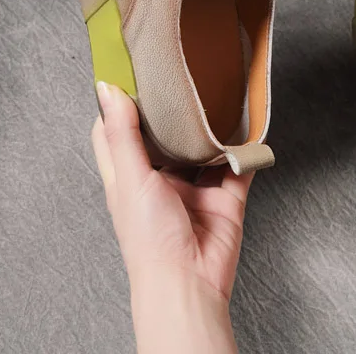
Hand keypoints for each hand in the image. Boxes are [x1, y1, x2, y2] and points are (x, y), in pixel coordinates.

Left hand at [91, 81, 251, 352]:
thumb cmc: (149, 241)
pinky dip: (244, 151)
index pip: (117, 132)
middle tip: (182, 75)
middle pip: (164, 136)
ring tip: (218, 96)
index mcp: (130, 175)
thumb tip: (107, 88)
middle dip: (173, 111)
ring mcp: (194, 188)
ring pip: (203, 147)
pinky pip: (237, 167)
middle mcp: (161, 179)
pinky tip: (248, 131)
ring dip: (211, 128)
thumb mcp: (131, 178)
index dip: (120, 104)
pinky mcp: (224, 197)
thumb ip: (123, 133)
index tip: (131, 72)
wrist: (189, 283)